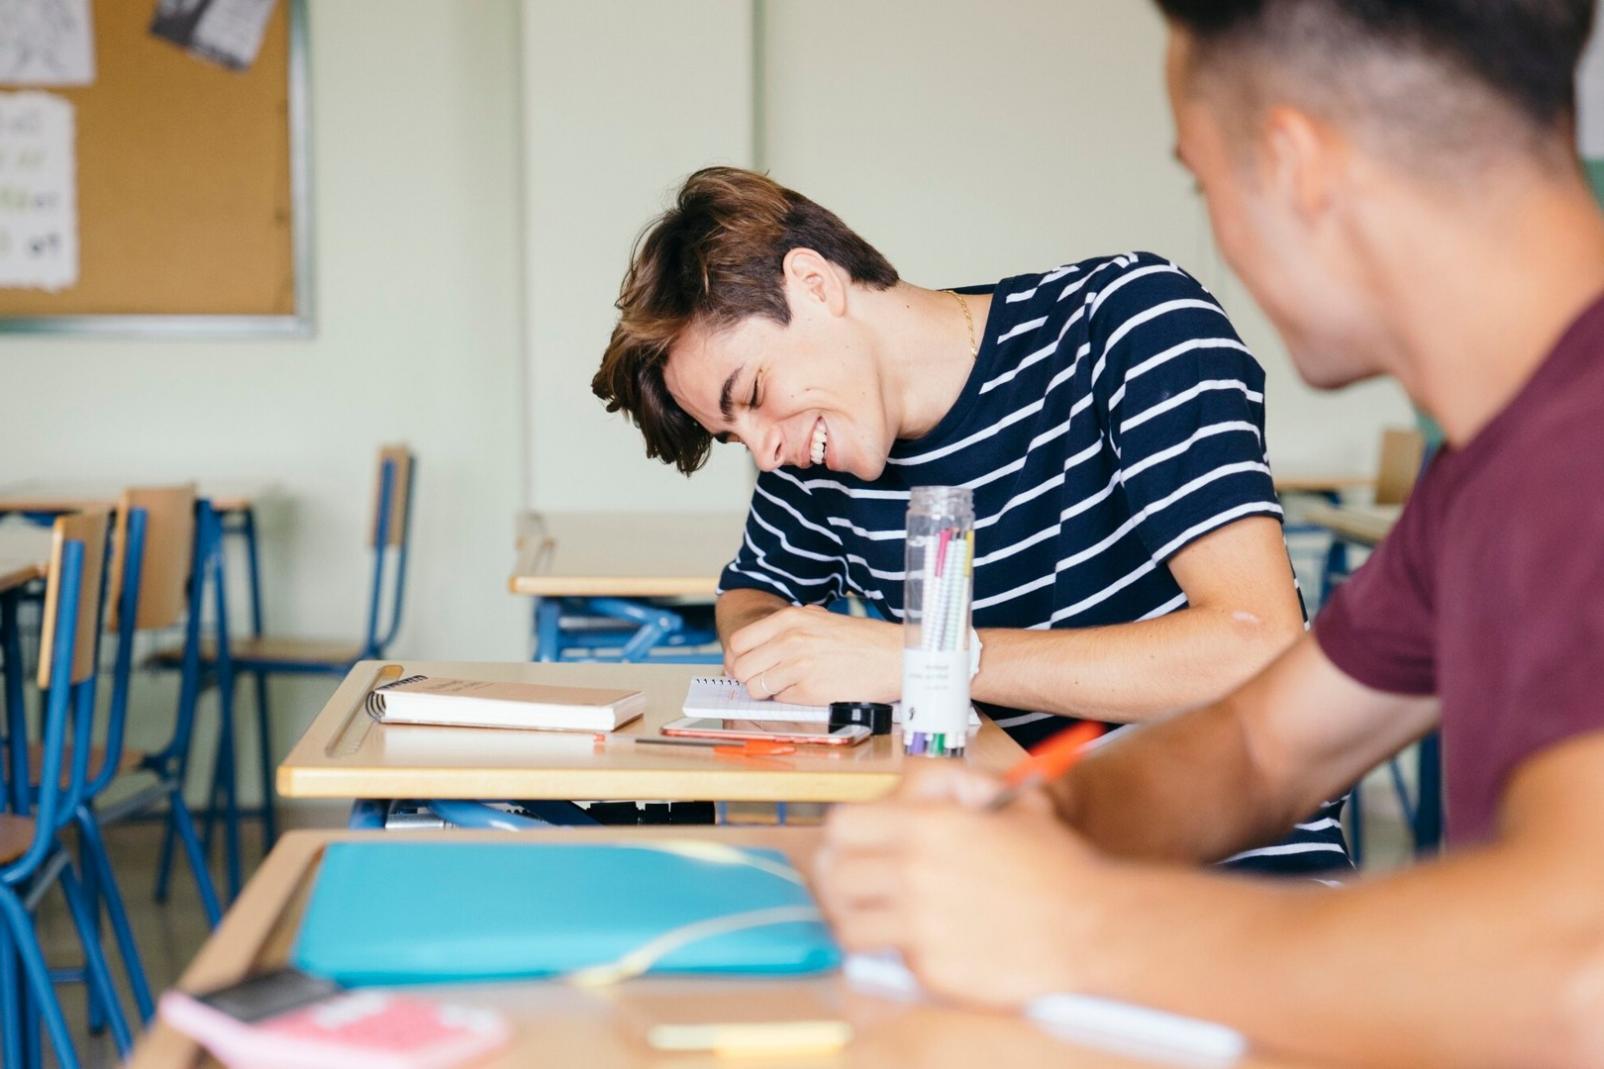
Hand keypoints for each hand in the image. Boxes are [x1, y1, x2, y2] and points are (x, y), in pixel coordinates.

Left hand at [725, 605, 899, 704]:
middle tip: (764, 680)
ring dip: (768, 691)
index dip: (738, 658)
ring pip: (756, 687)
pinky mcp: (810, 691)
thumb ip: (788, 629)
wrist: (895, 658)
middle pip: (742, 667)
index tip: (747, 666)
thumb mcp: (820, 619)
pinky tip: (811, 689)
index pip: (739, 642)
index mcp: (790, 619)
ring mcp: (799, 666)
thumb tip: (757, 646)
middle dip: (749, 678)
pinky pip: (782, 700)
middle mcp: (790, 640)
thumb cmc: (862, 640)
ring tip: (790, 685)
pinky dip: (791, 699)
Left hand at [817, 762, 1109, 1008]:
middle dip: (846, 877)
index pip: (844, 824)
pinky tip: (919, 945)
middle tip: (862, 883)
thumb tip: (919, 791)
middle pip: (837, 874)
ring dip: (861, 919)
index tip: (860, 844)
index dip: (849, 834)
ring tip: (881, 919)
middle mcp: (914, 872)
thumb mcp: (1011, 803)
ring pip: (849, 923)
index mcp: (929, 825)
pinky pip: (888, 960)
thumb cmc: (1059, 868)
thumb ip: (957, 790)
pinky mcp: (931, 968)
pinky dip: (895, 954)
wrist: (1094, 929)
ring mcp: (919, 924)